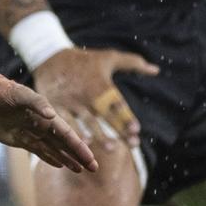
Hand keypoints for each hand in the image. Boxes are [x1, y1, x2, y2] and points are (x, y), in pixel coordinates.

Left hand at [0, 71, 96, 172]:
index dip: (79, 148)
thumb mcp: (20, 94)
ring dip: (67, 160)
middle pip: (64, 145)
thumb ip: (36, 103)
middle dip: (79, 156)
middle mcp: (41, 126)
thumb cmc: (2, 91)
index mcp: (46, 116)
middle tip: (94, 169)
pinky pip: (38, 151)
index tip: (90, 159)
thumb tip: (51, 114)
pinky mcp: (19, 139)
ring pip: (54, 150)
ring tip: (80, 171)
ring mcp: (31, 133)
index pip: (67, 135)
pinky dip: (50, 158)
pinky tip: (60, 165)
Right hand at [32, 46, 157, 150]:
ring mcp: (70, 101)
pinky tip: (82, 143)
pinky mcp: (55, 106)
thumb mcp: (108, 57)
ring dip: (99, 135)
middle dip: (118, 129)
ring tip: (111, 149)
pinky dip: (73, 133)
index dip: (126, 117)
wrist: (50, 57)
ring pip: (87, 121)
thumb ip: (133, 63)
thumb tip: (156, 70)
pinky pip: (65, 122)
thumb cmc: (85, 60)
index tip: (136, 130)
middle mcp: (87, 93)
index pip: (116, 103)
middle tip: (130, 144)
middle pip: (105, 114)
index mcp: (101, 83)